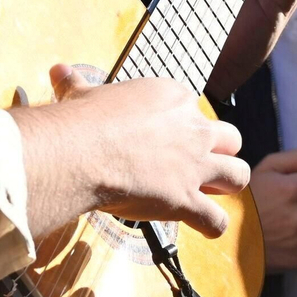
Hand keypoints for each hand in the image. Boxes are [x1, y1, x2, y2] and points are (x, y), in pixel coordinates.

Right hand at [14, 66, 248, 239]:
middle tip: (196, 163)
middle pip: (231, 139)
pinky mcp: (188, 200)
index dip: (181, 125)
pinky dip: (212, 226)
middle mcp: (192, 129)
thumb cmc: (81, 120)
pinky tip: (201, 226)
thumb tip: (57, 70)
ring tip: (207, 192)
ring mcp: (195, 166)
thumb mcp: (81, 95)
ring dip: (226, 185)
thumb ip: (76, 83)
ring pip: (239, 175)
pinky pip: (217, 220)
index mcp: (171, 97)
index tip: (161, 136)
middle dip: (219, 152)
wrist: (81, 152)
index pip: (192, 108)